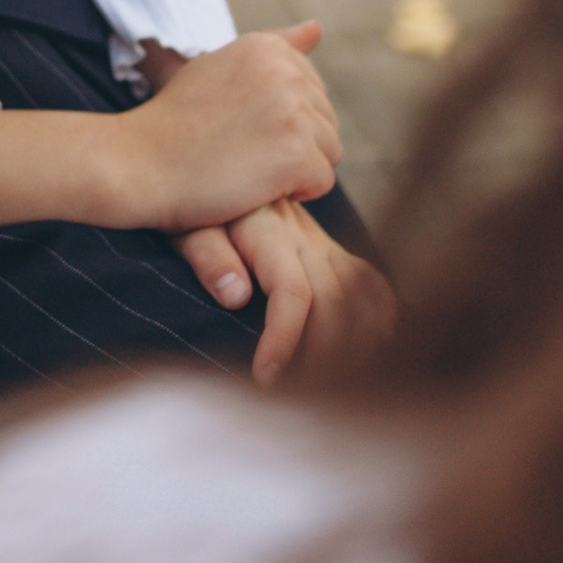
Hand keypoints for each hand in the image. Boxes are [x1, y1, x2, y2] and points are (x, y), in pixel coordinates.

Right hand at [73, 26, 340, 234]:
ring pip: (330, 153)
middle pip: (325, 121)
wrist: (136, 163)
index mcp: (266, 47)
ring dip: (295, 170)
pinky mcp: (295, 154)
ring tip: (246, 168)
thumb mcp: (218, 67)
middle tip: (238, 151)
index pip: (312, 90)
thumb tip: (318, 27)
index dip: (280, 119)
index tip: (237, 126)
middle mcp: (284, 71)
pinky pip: (323, 183)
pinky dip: (293, 194)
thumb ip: (273, 47)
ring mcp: (292, 112)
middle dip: (292, 144)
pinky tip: (253, 187)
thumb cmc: (173, 123)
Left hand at [175, 197, 394, 388]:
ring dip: (356, 342)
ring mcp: (319, 240)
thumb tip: (236, 295)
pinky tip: (378, 343)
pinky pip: (366, 278)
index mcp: (267, 231)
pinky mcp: (325, 246)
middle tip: (300, 397)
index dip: (285, 340)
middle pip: (335, 302)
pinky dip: (378, 311)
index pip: (293, 293)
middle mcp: (303, 235)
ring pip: (359, 294)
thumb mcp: (184, 223)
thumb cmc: (184, 201)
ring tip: (335, 384)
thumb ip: (209, 255)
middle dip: (324, 357)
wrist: (202, 165)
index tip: (266, 379)